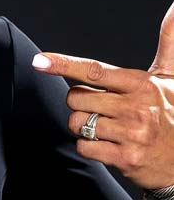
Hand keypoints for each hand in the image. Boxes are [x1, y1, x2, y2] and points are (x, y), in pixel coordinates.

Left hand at [30, 1, 173, 189]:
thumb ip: (169, 41)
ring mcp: (131, 134)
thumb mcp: (170, 77)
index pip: (94, 71)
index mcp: (142, 84)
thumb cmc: (173, 111)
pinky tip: (109, 145)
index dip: (64, 64)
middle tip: (101, 108)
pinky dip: (89, 146)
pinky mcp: (125, 158)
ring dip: (83, 127)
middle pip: (76, 99)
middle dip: (80, 104)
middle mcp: (137, 108)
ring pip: (77, 123)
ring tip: (107, 128)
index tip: (39, 61)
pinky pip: (84, 147)